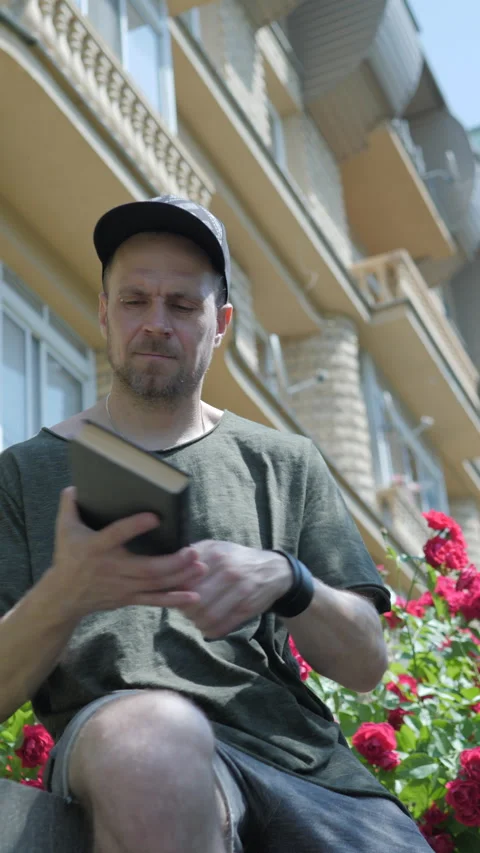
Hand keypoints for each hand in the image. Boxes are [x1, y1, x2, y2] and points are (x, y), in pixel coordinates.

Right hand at [49, 487, 207, 620]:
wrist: (64, 596)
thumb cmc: (68, 557)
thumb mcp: (64, 529)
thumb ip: (69, 506)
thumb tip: (75, 485)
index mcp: (97, 547)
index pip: (117, 535)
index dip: (135, 526)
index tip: (155, 517)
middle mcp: (112, 568)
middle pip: (147, 568)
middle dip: (173, 561)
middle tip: (193, 550)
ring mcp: (122, 586)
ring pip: (155, 584)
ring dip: (180, 577)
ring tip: (200, 567)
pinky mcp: (129, 598)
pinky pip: (154, 600)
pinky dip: (174, 599)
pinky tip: (194, 595)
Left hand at [177, 540, 291, 638]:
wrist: (274, 570)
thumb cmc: (237, 558)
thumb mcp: (216, 547)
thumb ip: (193, 553)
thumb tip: (169, 565)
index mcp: (216, 555)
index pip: (185, 580)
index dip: (176, 591)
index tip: (176, 594)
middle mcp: (228, 572)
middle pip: (195, 600)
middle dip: (185, 609)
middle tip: (185, 609)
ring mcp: (240, 591)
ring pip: (207, 616)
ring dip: (197, 622)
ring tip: (196, 618)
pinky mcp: (247, 609)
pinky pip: (222, 627)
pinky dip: (210, 631)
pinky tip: (208, 626)